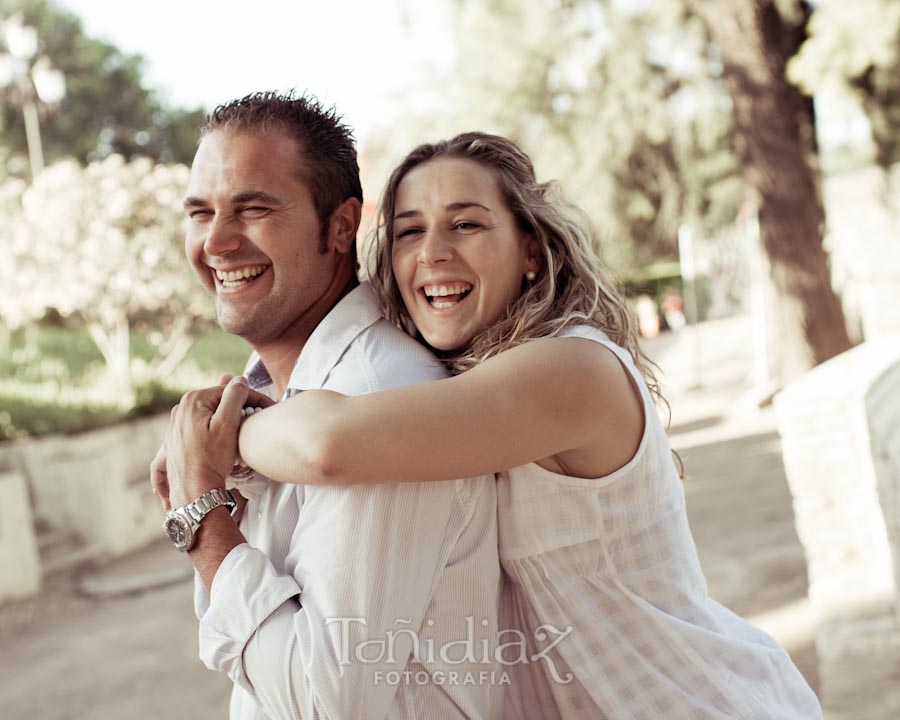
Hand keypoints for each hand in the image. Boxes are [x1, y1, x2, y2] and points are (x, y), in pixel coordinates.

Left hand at [163, 377, 273, 507]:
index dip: (253, 398)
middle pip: (219, 403)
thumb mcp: (228, 423)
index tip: (269, 408)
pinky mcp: (175, 441)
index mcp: (193, 401)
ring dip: (226, 420)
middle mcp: (180, 410)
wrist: (195, 492)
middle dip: (239, 409)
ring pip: (209, 416)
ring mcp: (175, 426)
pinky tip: (216, 437)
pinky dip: (209, 431)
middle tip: (257, 420)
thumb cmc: (211, 459)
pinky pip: (196, 430)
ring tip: (243, 432)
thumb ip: (235, 396)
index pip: (230, 391)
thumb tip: (239, 380)